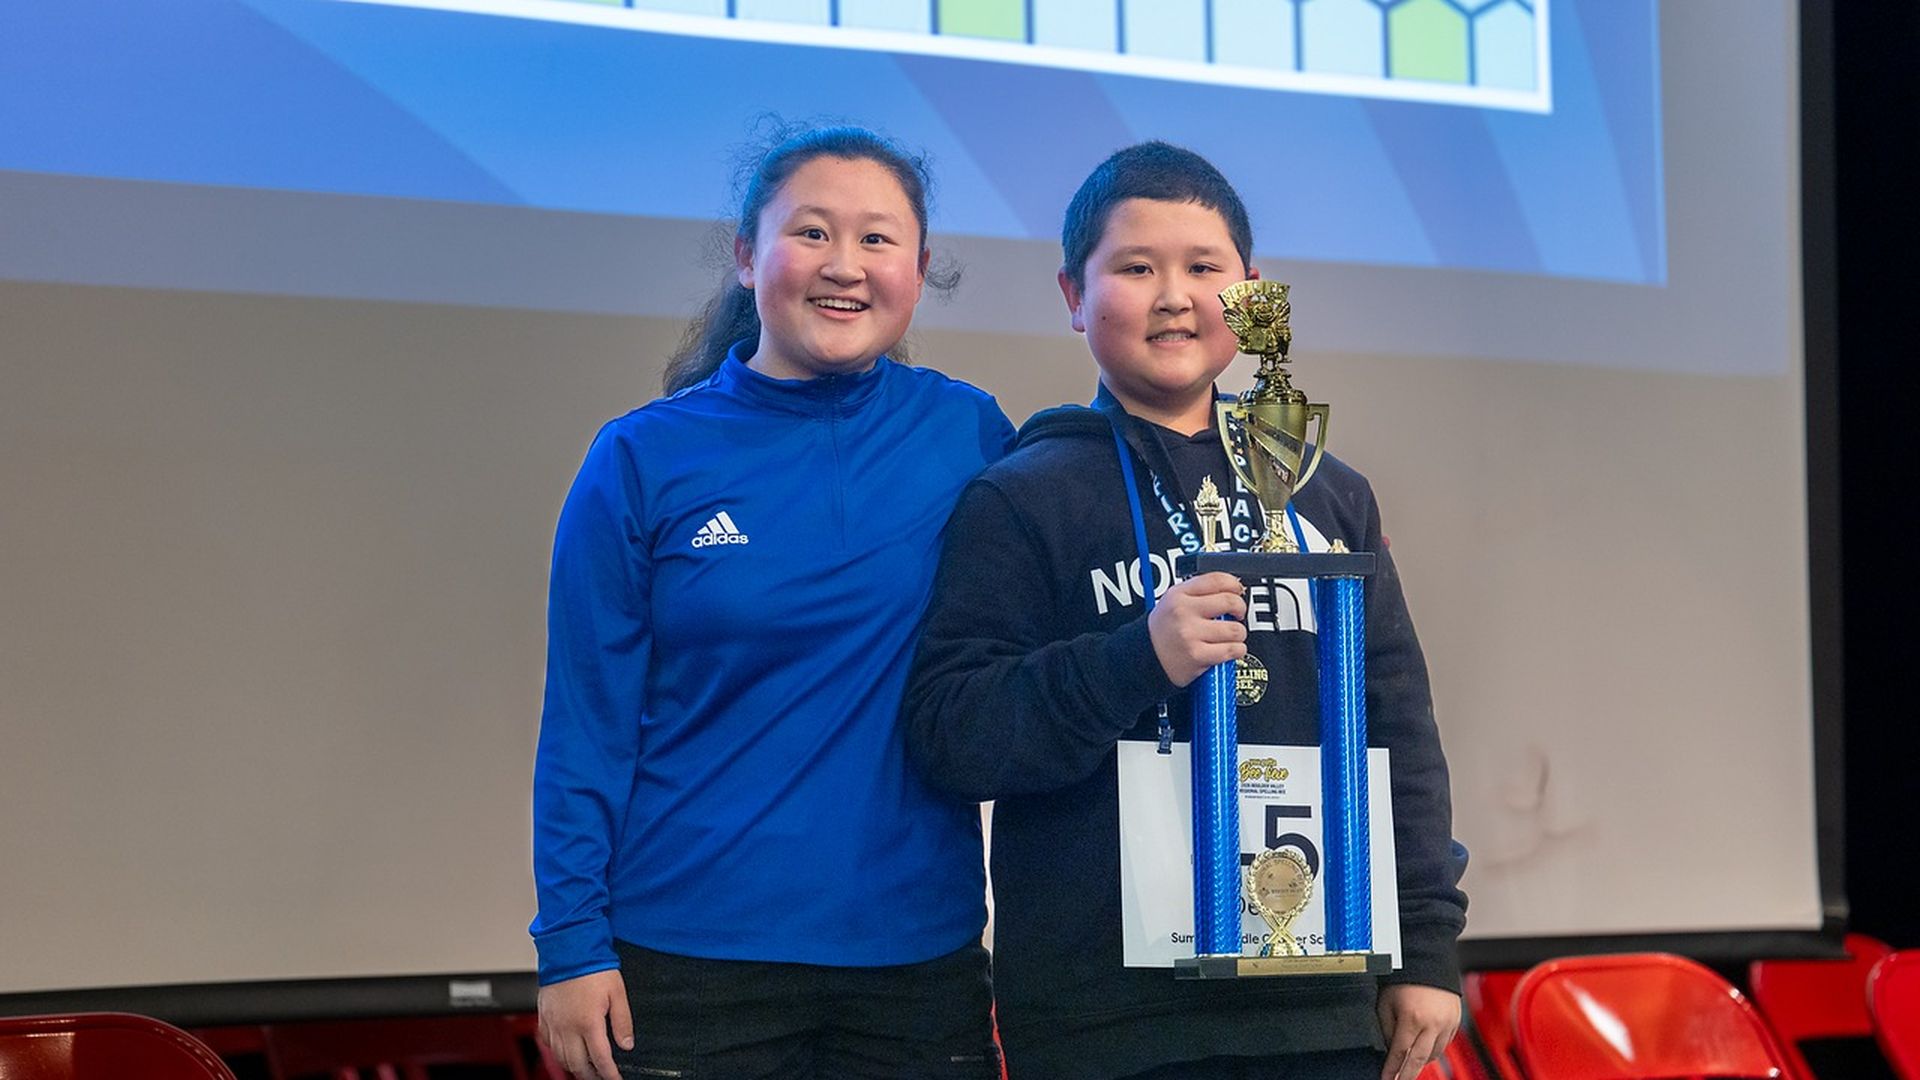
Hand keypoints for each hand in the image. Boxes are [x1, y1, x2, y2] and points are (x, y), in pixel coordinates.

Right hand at [538, 968, 632, 1079]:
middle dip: (591, 1076)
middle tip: (602, 1076)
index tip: (616, 1079)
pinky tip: (566, 1050)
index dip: (610, 1074)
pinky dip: (557, 1053)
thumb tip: (627, 1044)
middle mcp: (567, 1027)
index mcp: (588, 1023)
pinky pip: (547, 1044)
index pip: (601, 1059)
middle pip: (578, 1064)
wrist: (568, 950)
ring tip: (586, 1068)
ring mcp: (553, 1024)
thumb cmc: (592, 967)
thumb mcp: (617, 993)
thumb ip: (623, 1022)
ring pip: (561, 1058)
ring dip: (574, 1067)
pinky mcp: (543, 1017)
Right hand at [1147, 572, 1246, 686]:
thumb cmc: (1163, 631)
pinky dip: (1237, 650)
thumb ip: (1198, 592)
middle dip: (1240, 609)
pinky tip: (1229, 649)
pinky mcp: (1197, 655)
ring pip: (1235, 629)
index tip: (1237, 592)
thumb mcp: (1172, 602)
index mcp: (1178, 595)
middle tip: (1237, 615)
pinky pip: (1232, 650)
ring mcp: (1190, 634)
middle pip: (1230, 602)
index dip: (1234, 585)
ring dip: (1238, 634)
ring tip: (1229, 636)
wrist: (1144, 659)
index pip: (1217, 580)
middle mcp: (1183, 612)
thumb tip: (1231, 589)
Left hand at [1376, 983, 1459, 1079]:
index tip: (1386, 1078)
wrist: (1429, 960)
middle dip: (1408, 1075)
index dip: (1392, 1069)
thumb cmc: (1404, 976)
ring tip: (1409, 1068)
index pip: (1400, 1052)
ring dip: (1422, 1062)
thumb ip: (1387, 1027)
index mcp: (1413, 1018)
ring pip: (1434, 1054)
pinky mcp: (1455, 1021)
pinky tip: (1424, 1051)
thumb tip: (1390, 1047)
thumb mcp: (1386, 1001)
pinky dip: (1434, 1050)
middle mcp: (1432, 1023)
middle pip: (1419, 1059)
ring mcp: (1447, 1023)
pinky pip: (1445, 1044)